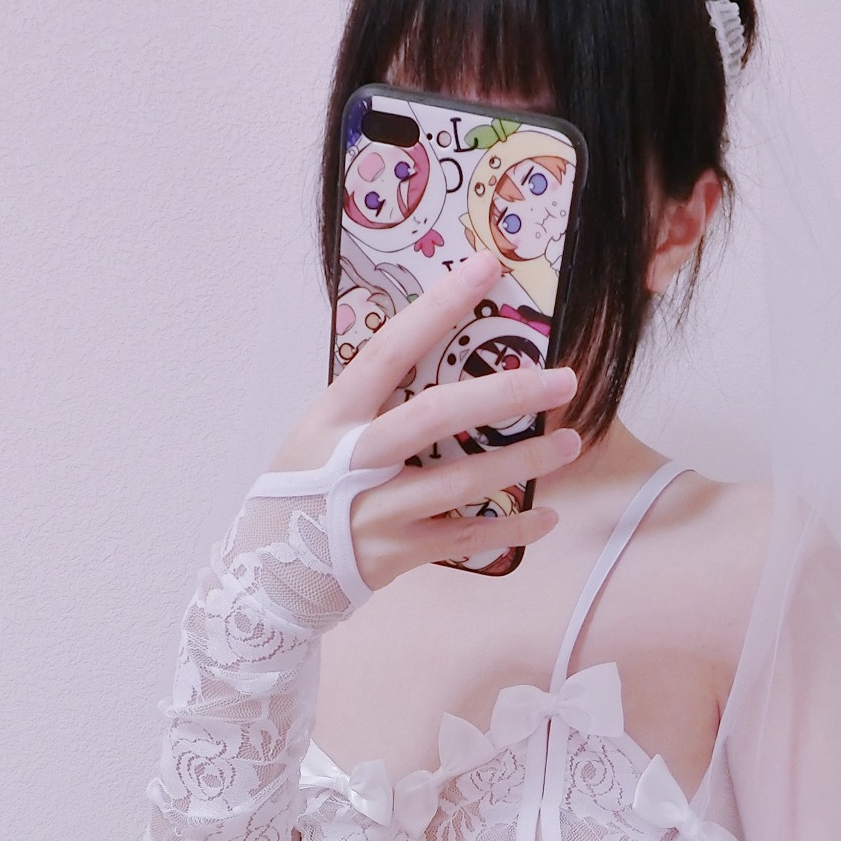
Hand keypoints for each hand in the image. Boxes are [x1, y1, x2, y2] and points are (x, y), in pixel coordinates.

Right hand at [270, 251, 581, 591]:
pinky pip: (464, 539)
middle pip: (435, 417)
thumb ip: (374, 400)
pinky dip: (510, 529)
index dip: (438, 306)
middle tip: (562, 379)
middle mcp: (354, 460)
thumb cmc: (305, 488)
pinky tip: (548, 515)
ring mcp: (377, 511)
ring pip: (461, 482)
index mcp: (335, 416)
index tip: (486, 268)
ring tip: (571, 442)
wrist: (269, 571)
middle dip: (505, 395)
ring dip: (522, 462)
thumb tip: (440, 351)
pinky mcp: (397, 553)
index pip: (390, 348)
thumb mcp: (321, 432)